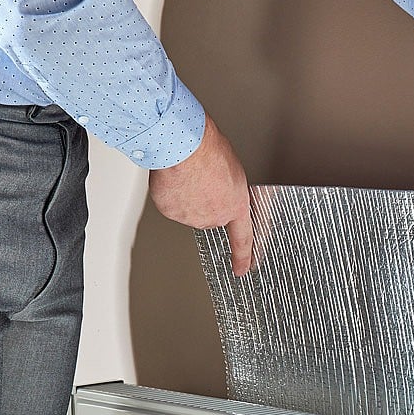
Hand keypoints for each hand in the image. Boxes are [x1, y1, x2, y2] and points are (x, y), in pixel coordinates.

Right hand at [148, 111, 254, 275]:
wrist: (183, 145)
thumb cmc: (209, 148)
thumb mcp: (232, 168)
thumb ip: (228, 188)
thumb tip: (219, 189)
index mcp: (236, 206)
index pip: (243, 238)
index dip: (243, 256)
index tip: (242, 269)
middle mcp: (215, 217)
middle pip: (210, 216)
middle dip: (206, 201)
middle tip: (202, 179)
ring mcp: (192, 217)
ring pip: (189, 210)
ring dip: (187, 196)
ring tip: (188, 172)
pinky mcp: (171, 212)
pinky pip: (171, 204)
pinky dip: (170, 192)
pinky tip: (174, 176)